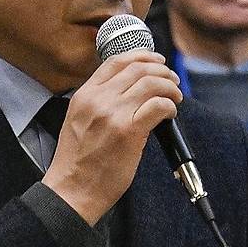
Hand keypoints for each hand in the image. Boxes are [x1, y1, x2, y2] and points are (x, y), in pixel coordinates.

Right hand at [42, 49, 181, 224]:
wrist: (72, 190)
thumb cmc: (77, 163)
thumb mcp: (78, 122)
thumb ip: (99, 104)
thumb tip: (130, 94)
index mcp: (84, 96)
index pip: (115, 61)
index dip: (141, 56)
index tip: (155, 61)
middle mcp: (98, 100)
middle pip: (138, 68)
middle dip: (161, 70)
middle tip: (172, 81)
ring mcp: (114, 114)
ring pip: (151, 83)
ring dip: (169, 87)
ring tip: (175, 96)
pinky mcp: (129, 132)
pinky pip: (158, 106)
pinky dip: (170, 106)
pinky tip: (170, 114)